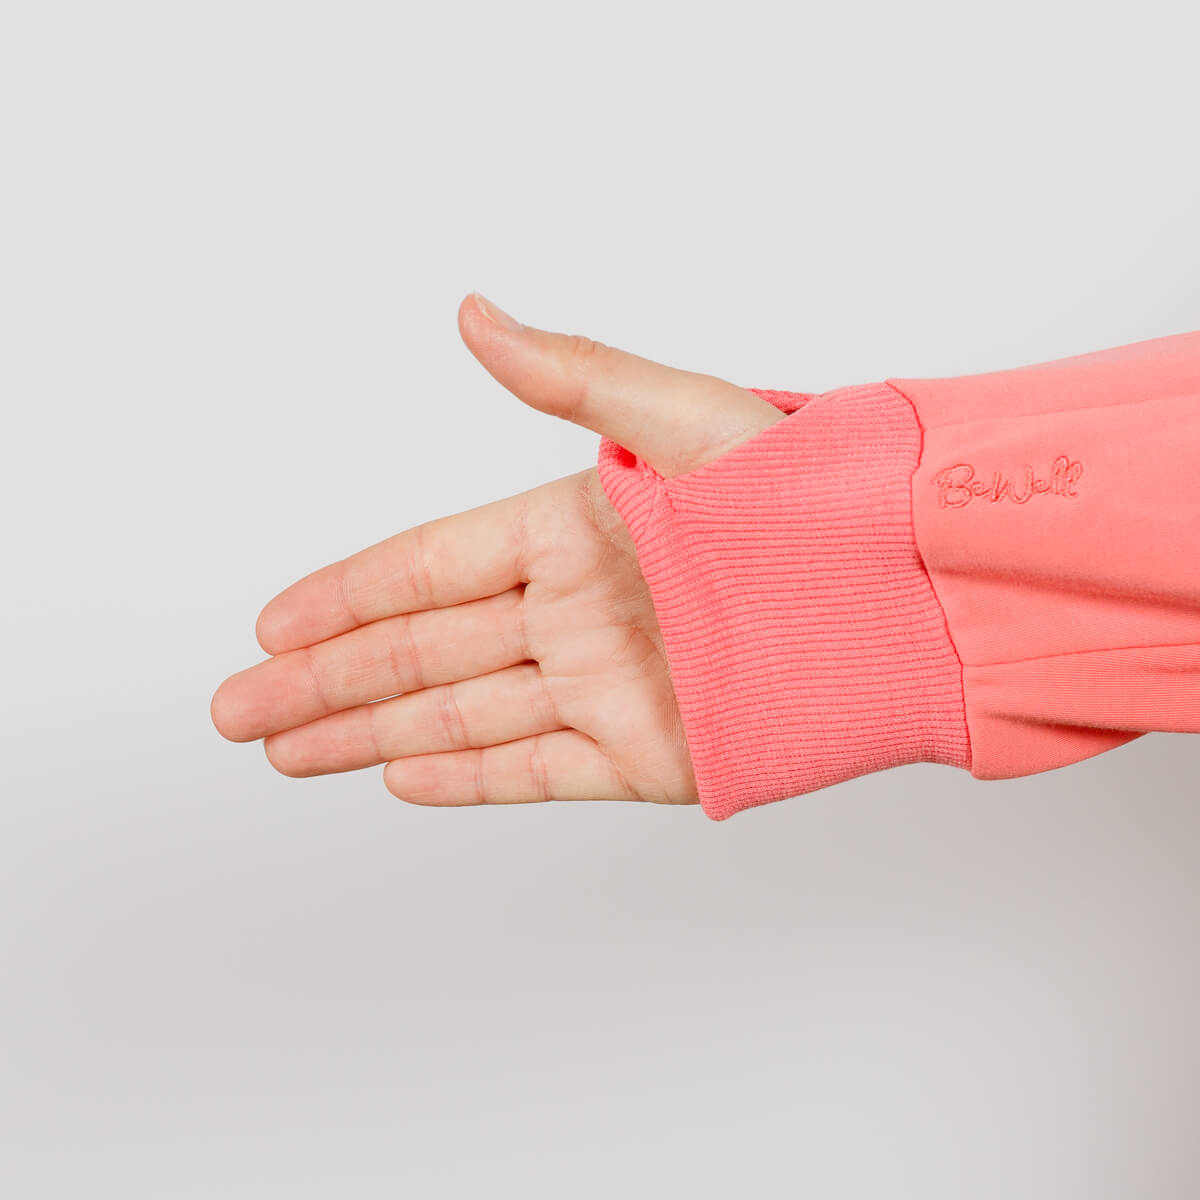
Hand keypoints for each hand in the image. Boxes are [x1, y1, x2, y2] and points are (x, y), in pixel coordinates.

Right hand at [210, 293, 785, 806]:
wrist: (919, 594)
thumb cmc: (818, 495)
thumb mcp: (687, 418)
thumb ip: (575, 378)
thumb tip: (474, 314)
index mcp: (575, 530)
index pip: (430, 569)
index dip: (343, 596)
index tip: (270, 623)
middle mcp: (578, 612)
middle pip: (422, 652)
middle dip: (322, 682)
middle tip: (236, 710)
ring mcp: (608, 687)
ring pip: (460, 716)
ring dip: (366, 732)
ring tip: (285, 749)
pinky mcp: (651, 756)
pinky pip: (538, 769)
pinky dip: (466, 777)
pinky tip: (397, 773)